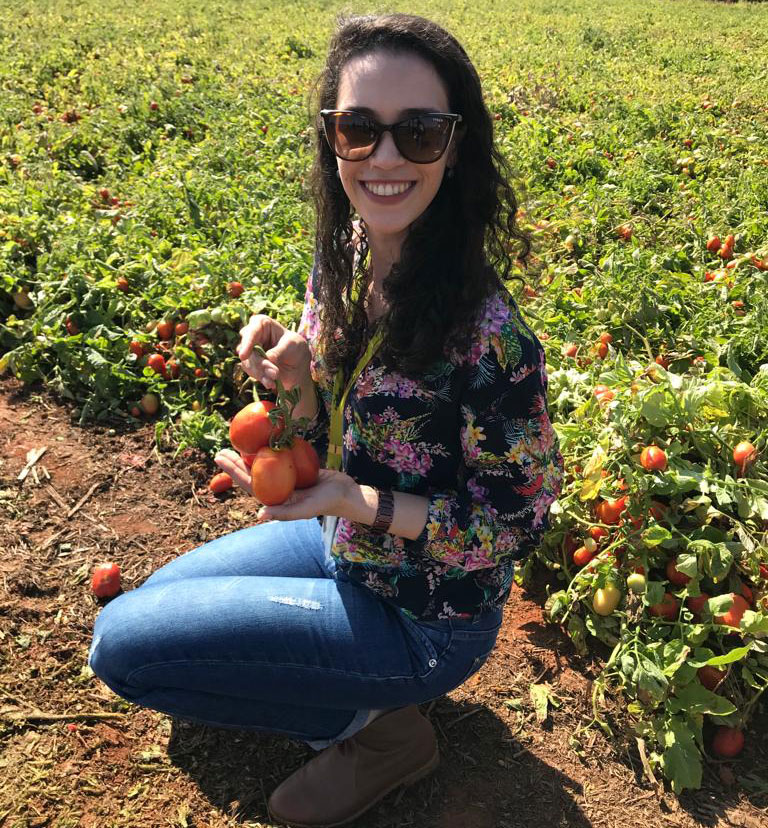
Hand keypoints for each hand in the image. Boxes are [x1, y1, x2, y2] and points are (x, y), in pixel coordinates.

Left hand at [214, 449, 352, 520]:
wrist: (348, 493)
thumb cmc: (327, 502)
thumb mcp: (305, 509)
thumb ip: (284, 513)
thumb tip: (259, 516)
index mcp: (275, 499)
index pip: (248, 484)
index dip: (232, 471)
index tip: (220, 458)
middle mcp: (278, 488)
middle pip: (252, 473)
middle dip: (235, 462)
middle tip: (220, 449)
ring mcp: (287, 478)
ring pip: (263, 464)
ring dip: (249, 455)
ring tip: (237, 443)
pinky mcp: (297, 468)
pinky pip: (280, 457)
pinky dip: (270, 448)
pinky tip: (263, 439)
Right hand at [237, 314, 311, 391]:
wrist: (298, 366)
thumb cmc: (296, 349)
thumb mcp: (293, 346)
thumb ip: (279, 351)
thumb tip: (268, 357)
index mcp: (262, 324)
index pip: (251, 331)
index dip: (247, 343)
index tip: (244, 356)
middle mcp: (252, 336)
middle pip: (246, 350)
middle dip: (260, 364)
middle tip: (275, 372)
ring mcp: (249, 350)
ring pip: (248, 363)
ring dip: (262, 372)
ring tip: (276, 376)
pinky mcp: (250, 364)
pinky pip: (251, 372)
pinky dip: (262, 378)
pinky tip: (271, 383)